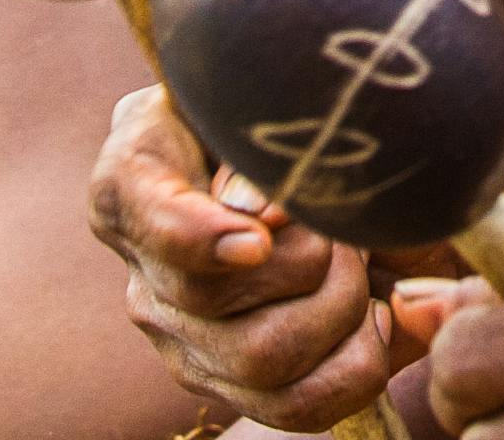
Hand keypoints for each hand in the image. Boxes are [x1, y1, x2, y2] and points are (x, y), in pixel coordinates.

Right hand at [90, 88, 421, 427]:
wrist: (323, 168)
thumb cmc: (285, 115)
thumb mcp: (268, 94)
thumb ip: (256, 136)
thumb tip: (257, 212)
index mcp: (130, 185)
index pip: (138, 215)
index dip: (196, 234)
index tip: (257, 236)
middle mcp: (146, 279)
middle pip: (213, 297)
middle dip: (309, 255)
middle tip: (342, 221)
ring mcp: (188, 345)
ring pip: (264, 359)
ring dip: (340, 305)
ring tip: (357, 261)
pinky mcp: (239, 388)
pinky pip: (297, 407)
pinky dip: (357, 364)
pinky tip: (373, 316)